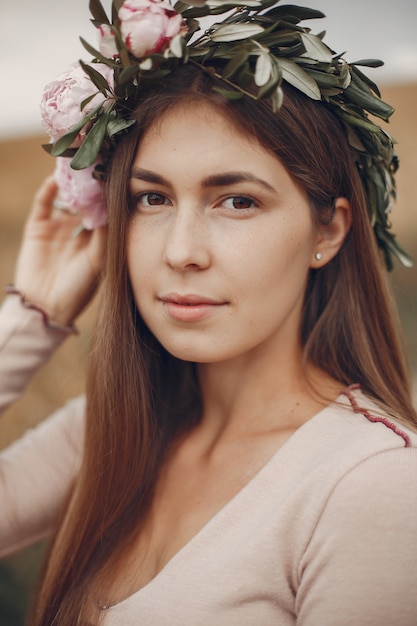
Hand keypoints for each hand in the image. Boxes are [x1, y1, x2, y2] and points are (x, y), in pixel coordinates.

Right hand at [13, 176, 106, 324]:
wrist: (44, 307)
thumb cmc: (78, 289)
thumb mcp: (99, 261)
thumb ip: (105, 234)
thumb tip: (113, 204)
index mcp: (98, 240)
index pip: (106, 210)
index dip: (110, 194)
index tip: (118, 174)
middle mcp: (79, 231)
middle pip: (87, 200)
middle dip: (92, 183)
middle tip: (99, 159)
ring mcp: (58, 228)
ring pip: (66, 198)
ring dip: (71, 182)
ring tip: (78, 162)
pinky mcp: (38, 228)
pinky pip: (44, 202)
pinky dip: (50, 189)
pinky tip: (57, 176)